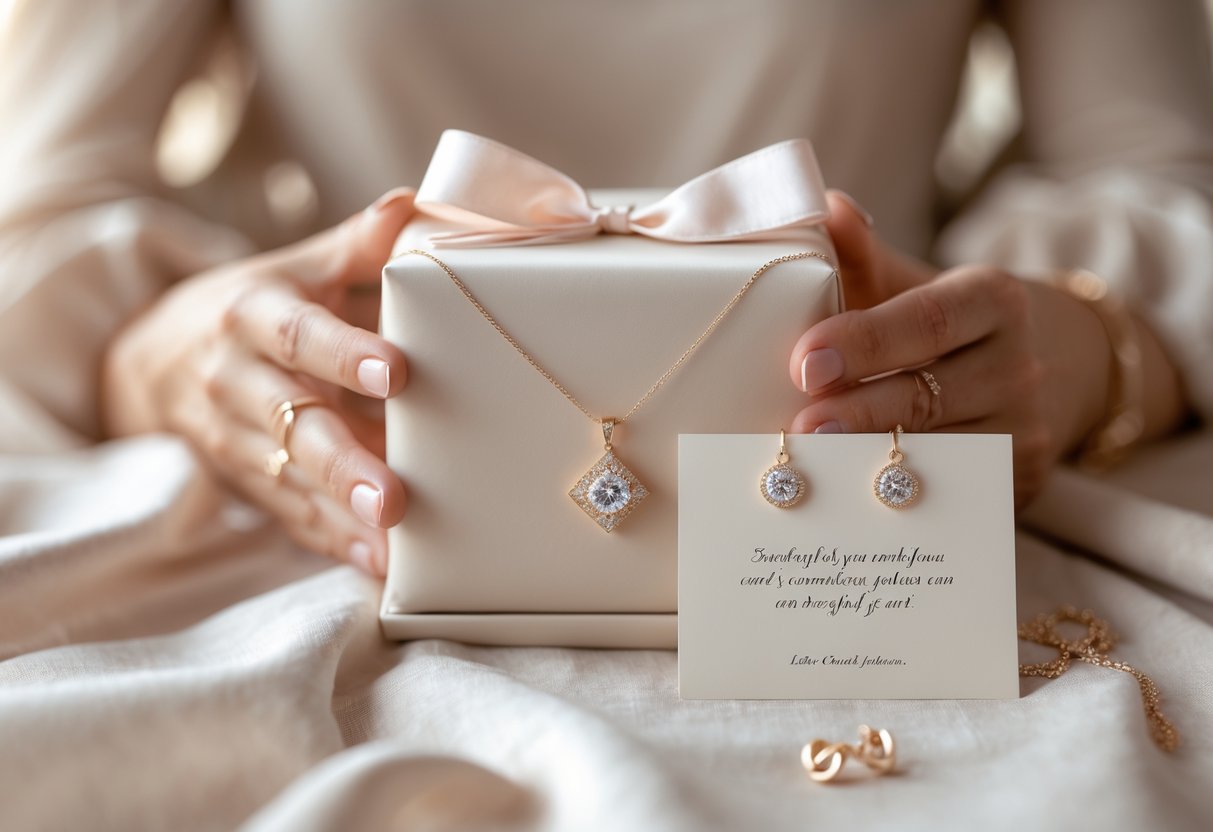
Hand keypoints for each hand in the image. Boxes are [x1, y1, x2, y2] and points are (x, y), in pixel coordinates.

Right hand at [100, 189, 417, 574]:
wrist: (147, 362)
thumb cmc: (246, 308)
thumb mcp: (290, 269)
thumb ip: (356, 245)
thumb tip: (417, 204)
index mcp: (252, 317)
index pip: (297, 334)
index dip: (343, 352)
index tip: (397, 370)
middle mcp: (236, 382)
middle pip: (292, 422)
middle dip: (342, 461)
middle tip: (393, 496)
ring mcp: (234, 440)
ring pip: (288, 480)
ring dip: (339, 514)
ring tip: (391, 542)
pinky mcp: (244, 482)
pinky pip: (288, 516)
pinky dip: (329, 542)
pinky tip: (374, 566)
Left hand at [788, 191, 1119, 505]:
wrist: (1048, 365)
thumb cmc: (950, 324)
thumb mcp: (914, 285)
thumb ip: (864, 256)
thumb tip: (823, 207)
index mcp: (993, 299)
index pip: (926, 320)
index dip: (864, 342)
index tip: (804, 360)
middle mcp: (1019, 364)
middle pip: (929, 394)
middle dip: (860, 412)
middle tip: (800, 427)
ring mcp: (1026, 428)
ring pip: (941, 452)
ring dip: (872, 462)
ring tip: (813, 465)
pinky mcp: (1022, 481)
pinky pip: (953, 492)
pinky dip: (900, 496)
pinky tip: (853, 498)